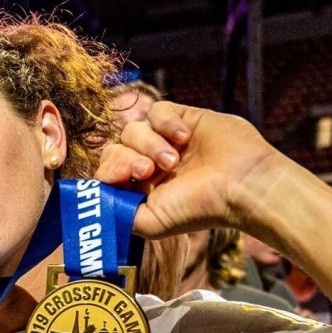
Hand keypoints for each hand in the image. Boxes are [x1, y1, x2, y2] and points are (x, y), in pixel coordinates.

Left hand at [95, 102, 281, 238]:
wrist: (240, 186)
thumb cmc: (197, 208)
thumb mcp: (149, 222)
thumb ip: (115, 212)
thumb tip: (91, 196)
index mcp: (138, 188)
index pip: (105, 171)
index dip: (109, 171)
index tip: (122, 178)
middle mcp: (148, 163)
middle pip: (113, 148)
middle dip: (126, 158)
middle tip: (148, 170)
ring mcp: (164, 140)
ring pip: (132, 129)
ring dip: (150, 144)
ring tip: (174, 160)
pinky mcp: (181, 119)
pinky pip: (156, 110)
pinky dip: (165, 122)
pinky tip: (184, 137)